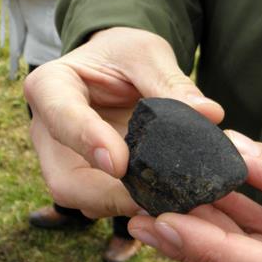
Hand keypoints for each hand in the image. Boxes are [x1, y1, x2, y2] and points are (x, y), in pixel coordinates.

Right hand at [24, 27, 223, 217]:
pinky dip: (140, 207)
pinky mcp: (94, 181)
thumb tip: (210, 114)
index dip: (86, 141)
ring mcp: (70, 163)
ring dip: (128, 207)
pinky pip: (110, 203)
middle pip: (65, 181)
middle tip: (153, 202)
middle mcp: (52, 134)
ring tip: (174, 204)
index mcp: (52, 87)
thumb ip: (170, 81)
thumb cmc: (124, 55)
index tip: (120, 163)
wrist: (118, 70)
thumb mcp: (146, 53)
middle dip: (108, 197)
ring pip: (88, 201)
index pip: (61, 116)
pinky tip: (175, 202)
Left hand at [127, 127, 261, 261]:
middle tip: (141, 216)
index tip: (164, 224)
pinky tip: (199, 196)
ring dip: (203, 230)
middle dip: (192, 243)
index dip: (211, 249)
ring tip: (157, 205)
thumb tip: (228, 156)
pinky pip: (258, 239)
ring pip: (246, 257)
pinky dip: (228, 218)